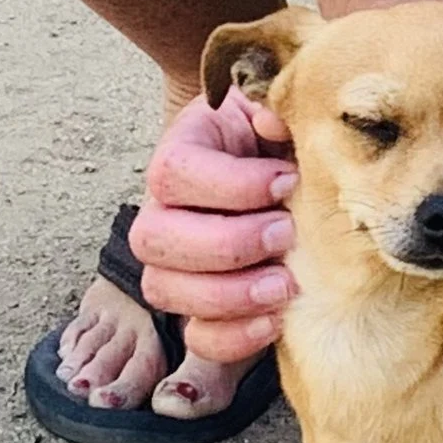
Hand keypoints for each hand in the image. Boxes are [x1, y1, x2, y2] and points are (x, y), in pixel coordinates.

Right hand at [130, 84, 299, 363]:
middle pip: (155, 239)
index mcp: (180, 153)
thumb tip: (272, 120)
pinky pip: (195, 336)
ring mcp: (174, 264)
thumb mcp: (276, 106)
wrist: (281, 166)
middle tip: (286, 233)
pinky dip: (232, 337)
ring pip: (165, 290)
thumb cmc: (278, 133)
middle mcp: (163, 211)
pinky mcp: (200, 306)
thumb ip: (274, 105)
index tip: (288, 180)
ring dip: (228, 295)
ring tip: (285, 285)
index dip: (230, 184)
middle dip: (226, 243)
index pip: (174, 173)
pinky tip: (274, 320)